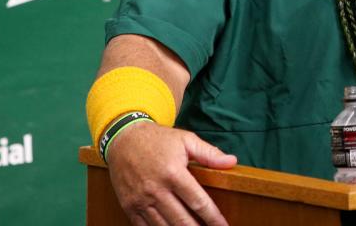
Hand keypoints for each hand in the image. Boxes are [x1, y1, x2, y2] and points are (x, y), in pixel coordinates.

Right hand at [105, 121, 237, 224]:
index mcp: (173, 173)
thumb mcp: (186, 140)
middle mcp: (156, 190)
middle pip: (181, 220)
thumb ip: (209, 153)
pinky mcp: (129, 206)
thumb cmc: (158, 139)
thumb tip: (232, 161)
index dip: (213, 217)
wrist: (123, 139)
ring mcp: (141, 200)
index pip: (198, 201)